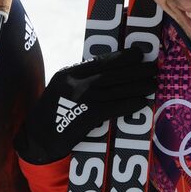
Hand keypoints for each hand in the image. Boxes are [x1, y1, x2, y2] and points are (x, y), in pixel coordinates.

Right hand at [15, 48, 157, 165]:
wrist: (37, 138)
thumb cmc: (54, 114)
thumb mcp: (62, 90)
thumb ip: (81, 81)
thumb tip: (111, 75)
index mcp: (68, 73)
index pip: (100, 61)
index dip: (122, 57)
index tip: (138, 53)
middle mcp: (74, 83)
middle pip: (111, 73)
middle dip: (135, 70)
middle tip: (153, 67)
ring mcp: (80, 99)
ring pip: (115, 89)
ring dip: (137, 87)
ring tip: (152, 84)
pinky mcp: (85, 116)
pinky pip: (112, 108)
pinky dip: (129, 104)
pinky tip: (141, 102)